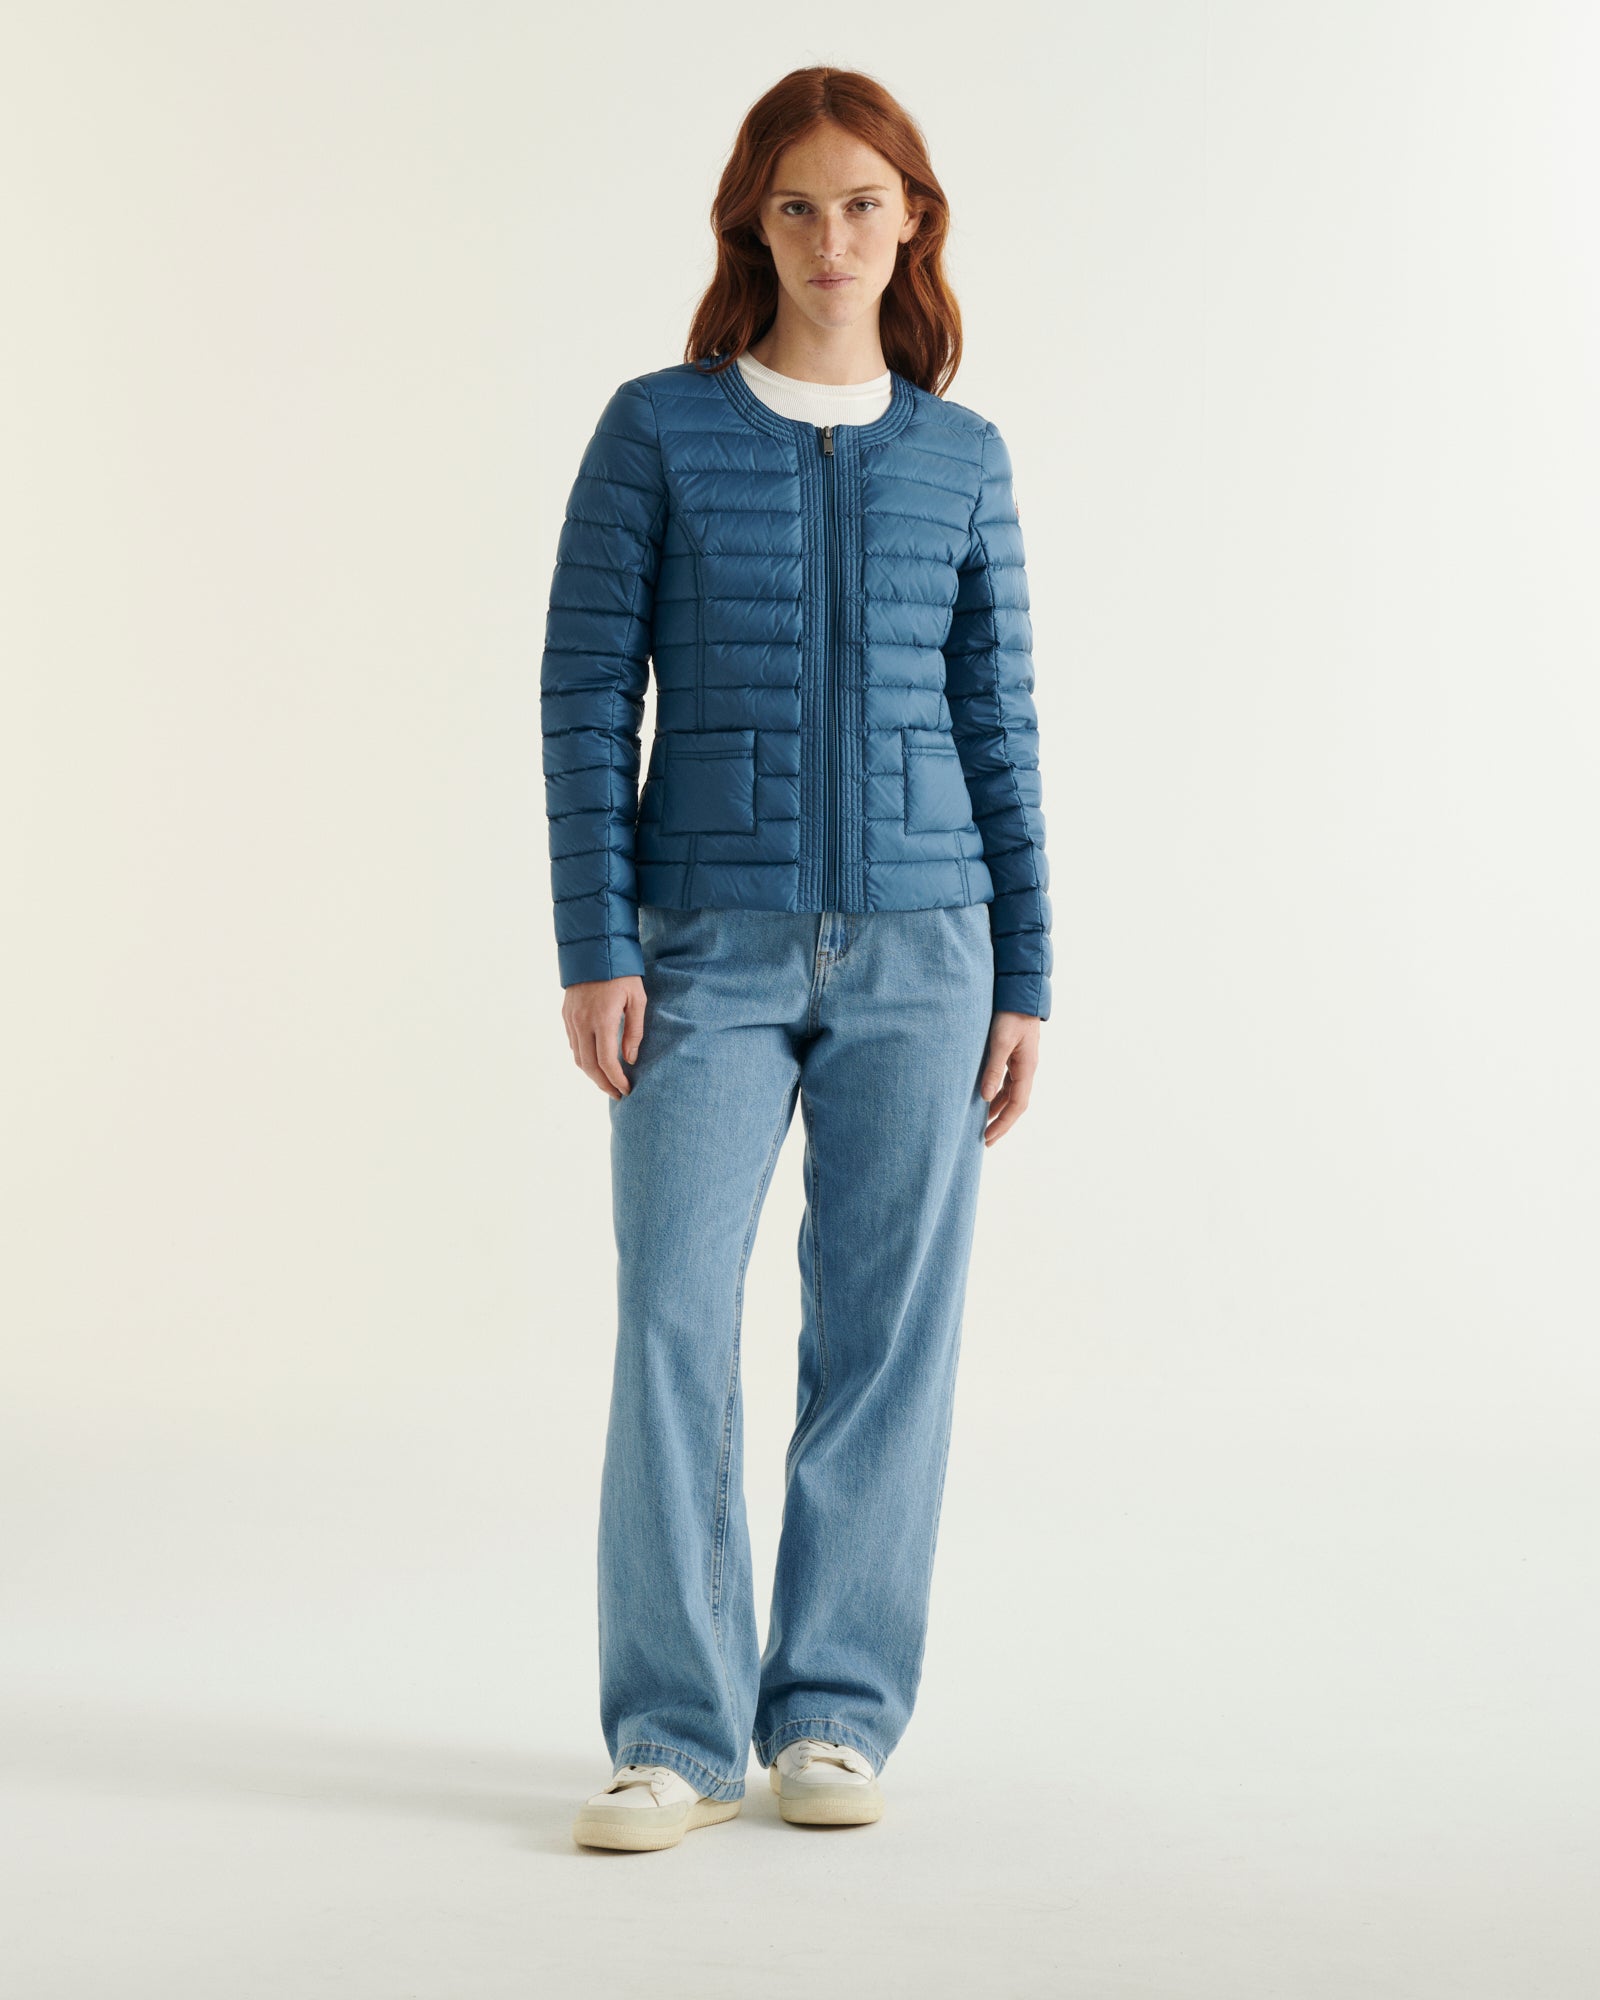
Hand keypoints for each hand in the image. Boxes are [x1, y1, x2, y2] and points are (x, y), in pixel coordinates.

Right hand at [562, 975, 646, 1099]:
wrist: (594, 949)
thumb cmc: (622, 974)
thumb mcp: (637, 1000)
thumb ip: (634, 1031)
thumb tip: (630, 1059)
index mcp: (602, 1020)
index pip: (607, 1062)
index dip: (616, 1080)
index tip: (626, 1089)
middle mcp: (582, 1023)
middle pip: (589, 1066)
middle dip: (603, 1084)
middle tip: (617, 1093)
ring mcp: (571, 1020)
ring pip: (578, 1057)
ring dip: (592, 1074)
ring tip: (607, 1081)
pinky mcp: (566, 1015)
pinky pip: (573, 1044)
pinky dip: (583, 1058)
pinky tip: (596, 1061)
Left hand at [979, 1011, 1040, 1144]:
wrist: (1021, 992)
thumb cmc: (1010, 1014)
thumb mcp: (999, 1042)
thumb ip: (993, 1069)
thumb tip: (985, 1098)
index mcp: (1026, 1068)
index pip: (1017, 1105)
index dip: (1003, 1124)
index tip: (988, 1137)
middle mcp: (1027, 1069)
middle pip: (1016, 1104)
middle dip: (1002, 1123)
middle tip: (985, 1140)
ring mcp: (1022, 1063)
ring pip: (1011, 1094)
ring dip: (999, 1110)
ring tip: (983, 1124)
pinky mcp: (1015, 1055)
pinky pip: (1008, 1082)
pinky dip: (997, 1094)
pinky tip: (985, 1098)